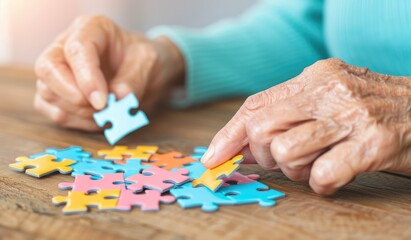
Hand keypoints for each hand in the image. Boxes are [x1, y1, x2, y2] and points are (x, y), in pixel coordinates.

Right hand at [34, 15, 183, 130]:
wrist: (148, 73)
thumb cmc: (146, 60)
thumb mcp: (149, 62)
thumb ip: (134, 79)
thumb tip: (117, 98)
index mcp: (91, 29)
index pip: (76, 50)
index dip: (86, 78)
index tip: (102, 102)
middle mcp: (67, 46)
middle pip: (48, 69)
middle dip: (73, 96)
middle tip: (103, 109)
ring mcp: (59, 71)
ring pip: (48, 93)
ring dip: (78, 113)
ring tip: (108, 115)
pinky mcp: (59, 95)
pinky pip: (55, 112)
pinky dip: (77, 123)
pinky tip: (99, 121)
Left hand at [201, 58, 410, 194]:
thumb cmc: (371, 109)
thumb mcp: (326, 100)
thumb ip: (285, 117)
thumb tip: (240, 145)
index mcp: (314, 77)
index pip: (256, 105)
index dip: (229, 134)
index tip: (213, 158)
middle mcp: (330, 92)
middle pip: (263, 129)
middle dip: (266, 155)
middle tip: (288, 159)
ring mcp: (352, 116)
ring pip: (286, 152)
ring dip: (296, 170)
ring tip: (318, 164)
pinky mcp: (373, 144)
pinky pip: (322, 174)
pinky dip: (322, 184)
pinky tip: (335, 176)